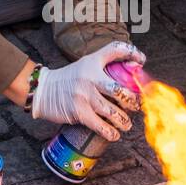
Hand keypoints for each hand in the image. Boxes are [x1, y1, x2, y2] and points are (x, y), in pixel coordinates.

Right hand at [31, 42, 145, 138]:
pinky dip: (110, 132)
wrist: (43, 90)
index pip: (115, 50)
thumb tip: (131, 68)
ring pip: (112, 111)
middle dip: (132, 101)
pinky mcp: (79, 112)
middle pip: (120, 90)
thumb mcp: (86, 64)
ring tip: (127, 124)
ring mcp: (84, 95)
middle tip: (136, 106)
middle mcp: (90, 77)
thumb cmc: (68, 78)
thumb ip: (105, 64)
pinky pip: (99, 125)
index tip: (142, 60)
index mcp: (93, 63)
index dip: (131, 52)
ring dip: (124, 120)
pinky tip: (115, 134)